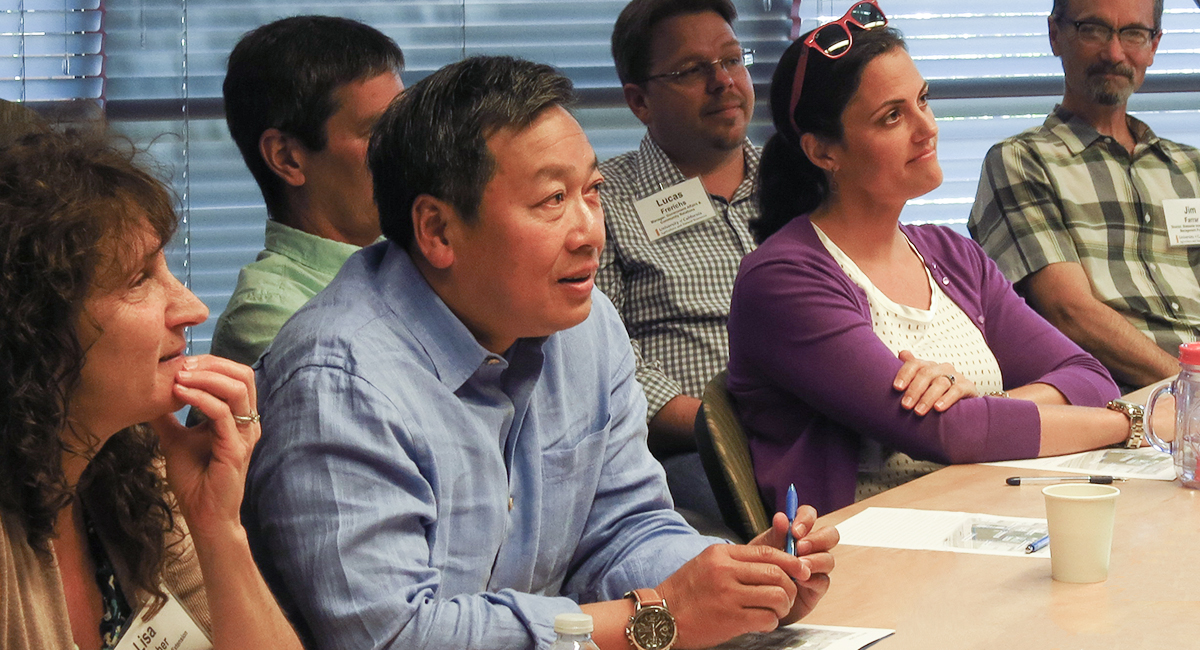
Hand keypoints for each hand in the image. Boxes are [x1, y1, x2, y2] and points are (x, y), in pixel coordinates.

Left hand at [150, 355, 259, 540]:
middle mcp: (247, 422)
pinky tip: (180, 394)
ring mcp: (244, 435)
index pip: (236, 375)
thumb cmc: (195, 480)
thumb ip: (168, 418)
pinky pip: (223, 414)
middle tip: (181, 364)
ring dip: (206, 377)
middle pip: (243, 375)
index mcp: (238, 417)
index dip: (211, 362)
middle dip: (211, 364)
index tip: (180, 362)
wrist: (202, 515)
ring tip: (179, 376)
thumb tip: (147, 396)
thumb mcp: (175, 440)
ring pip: (237, 389)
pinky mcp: (235, 449)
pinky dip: (201, 399)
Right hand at [657, 509, 836, 647]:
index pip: (767, 552)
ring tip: (775, 611)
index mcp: (721, 554)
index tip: (802, 569)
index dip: (790, 561)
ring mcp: (728, 595)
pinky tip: (763, 622)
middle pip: (777, 574)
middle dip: (790, 587)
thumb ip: (736, 561)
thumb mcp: (707, 564)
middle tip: (788, 596)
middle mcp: (725, 571)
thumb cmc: (686, 591)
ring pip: (777, 596)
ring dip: (783, 606)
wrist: (661, 616)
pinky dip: (771, 622)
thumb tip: (773, 564)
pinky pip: (767, 619)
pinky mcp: (731, 619)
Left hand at [750, 510, 837, 623]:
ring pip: (828, 559)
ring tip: (799, 566)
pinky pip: (823, 581)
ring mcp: (817, 567)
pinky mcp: (817, 587)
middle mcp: (812, 547)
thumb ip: (775, 534)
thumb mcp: (763, 549)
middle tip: (800, 547)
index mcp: (799, 532)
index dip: (806, 519)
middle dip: (817, 539)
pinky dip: (812, 580)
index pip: (810, 515)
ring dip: (815, 560)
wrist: (757, 595)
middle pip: (830, 535)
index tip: (795, 531)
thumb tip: (781, 516)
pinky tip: (799, 581)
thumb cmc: (760, 568)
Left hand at [894, 350, 977, 414]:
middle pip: (926, 374)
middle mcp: (942, 368)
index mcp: (928, 366)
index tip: (897, 387)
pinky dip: (947, 399)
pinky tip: (938, 408)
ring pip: (940, 383)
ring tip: (918, 411)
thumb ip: (911, 371)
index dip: (905, 374)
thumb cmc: (935, 394)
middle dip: (914, 390)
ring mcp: (956, 376)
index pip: (914, 364)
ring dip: (927, 398)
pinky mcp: (968, 386)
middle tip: (905, 405)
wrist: (963, 403)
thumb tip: (901, 353)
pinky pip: (957, 390)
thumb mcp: (922, 384)